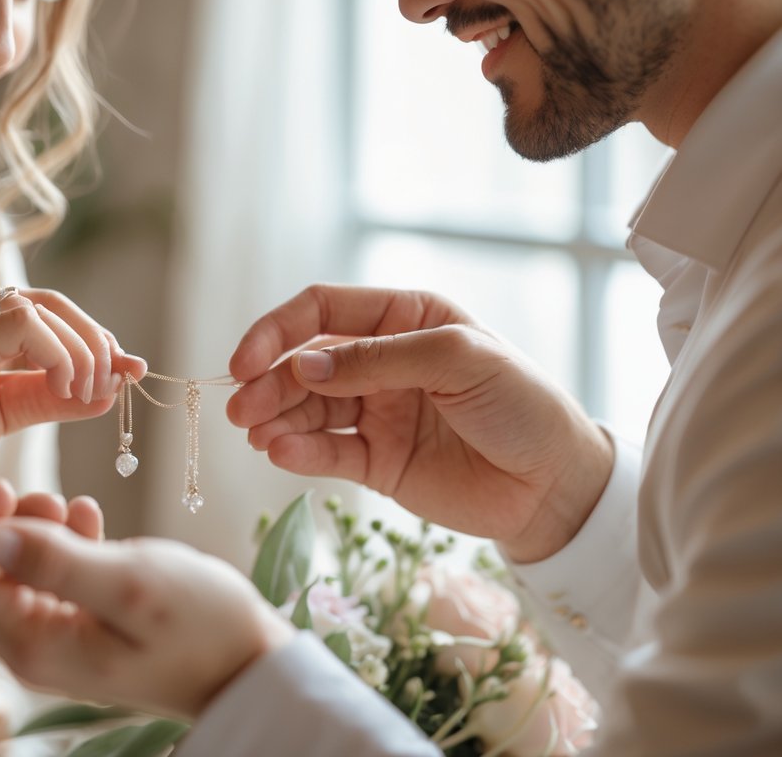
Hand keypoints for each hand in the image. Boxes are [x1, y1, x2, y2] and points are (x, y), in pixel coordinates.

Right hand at [0, 285, 145, 511]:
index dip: (97, 337)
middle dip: (98, 343)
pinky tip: (65, 388)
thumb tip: (112, 389)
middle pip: (53, 303)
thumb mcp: (0, 414)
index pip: (49, 308)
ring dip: (83, 353)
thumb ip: (51, 397)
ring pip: (42, 310)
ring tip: (88, 397)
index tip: (130, 371)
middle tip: (117, 383)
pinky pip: (20, 328)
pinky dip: (58, 355)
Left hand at [0, 492, 294, 719]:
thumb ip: (54, 559)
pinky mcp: (84, 626)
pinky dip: (55, 542)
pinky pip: (46, 579)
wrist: (250, 664)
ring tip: (58, 499)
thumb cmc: (200, 624)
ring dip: (21, 531)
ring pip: (9, 577)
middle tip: (3, 484)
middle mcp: (36, 649)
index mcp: (35, 644)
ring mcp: (60, 640)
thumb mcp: (127, 581)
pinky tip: (84, 515)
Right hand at [227, 284, 612, 561]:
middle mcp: (382, 361)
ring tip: (255, 435)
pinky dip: (298, 452)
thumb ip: (380, 360)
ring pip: (307, 408)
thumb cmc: (523, 405)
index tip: (245, 361)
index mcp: (404, 319)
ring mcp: (377, 412)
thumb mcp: (459, 360)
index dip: (277, 331)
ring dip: (275, 418)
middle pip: (304, 363)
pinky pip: (327, 451)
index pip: (322, 311)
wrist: (557, 486)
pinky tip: (278, 453)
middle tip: (241, 410)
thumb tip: (303, 367)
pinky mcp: (377, 461)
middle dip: (267, 383)